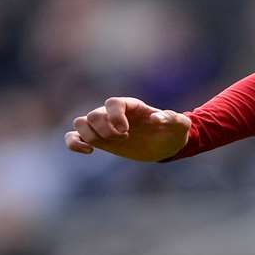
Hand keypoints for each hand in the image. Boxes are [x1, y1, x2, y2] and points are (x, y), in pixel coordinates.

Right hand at [65, 97, 191, 161]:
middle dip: (105, 130)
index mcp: (131, 106)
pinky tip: (88, 152)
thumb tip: (157, 118)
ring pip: (80, 122)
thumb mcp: (180, 126)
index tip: (126, 131)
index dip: (115, 116)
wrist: (166, 145)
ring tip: (109, 143)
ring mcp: (104, 126)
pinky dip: (73, 143)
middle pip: (94, 115)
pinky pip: (73, 136)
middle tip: (124, 138)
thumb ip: (174, 119)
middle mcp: (114, 114)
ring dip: (90, 135)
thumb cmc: (173, 131)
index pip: (113, 103)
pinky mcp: (98, 140)